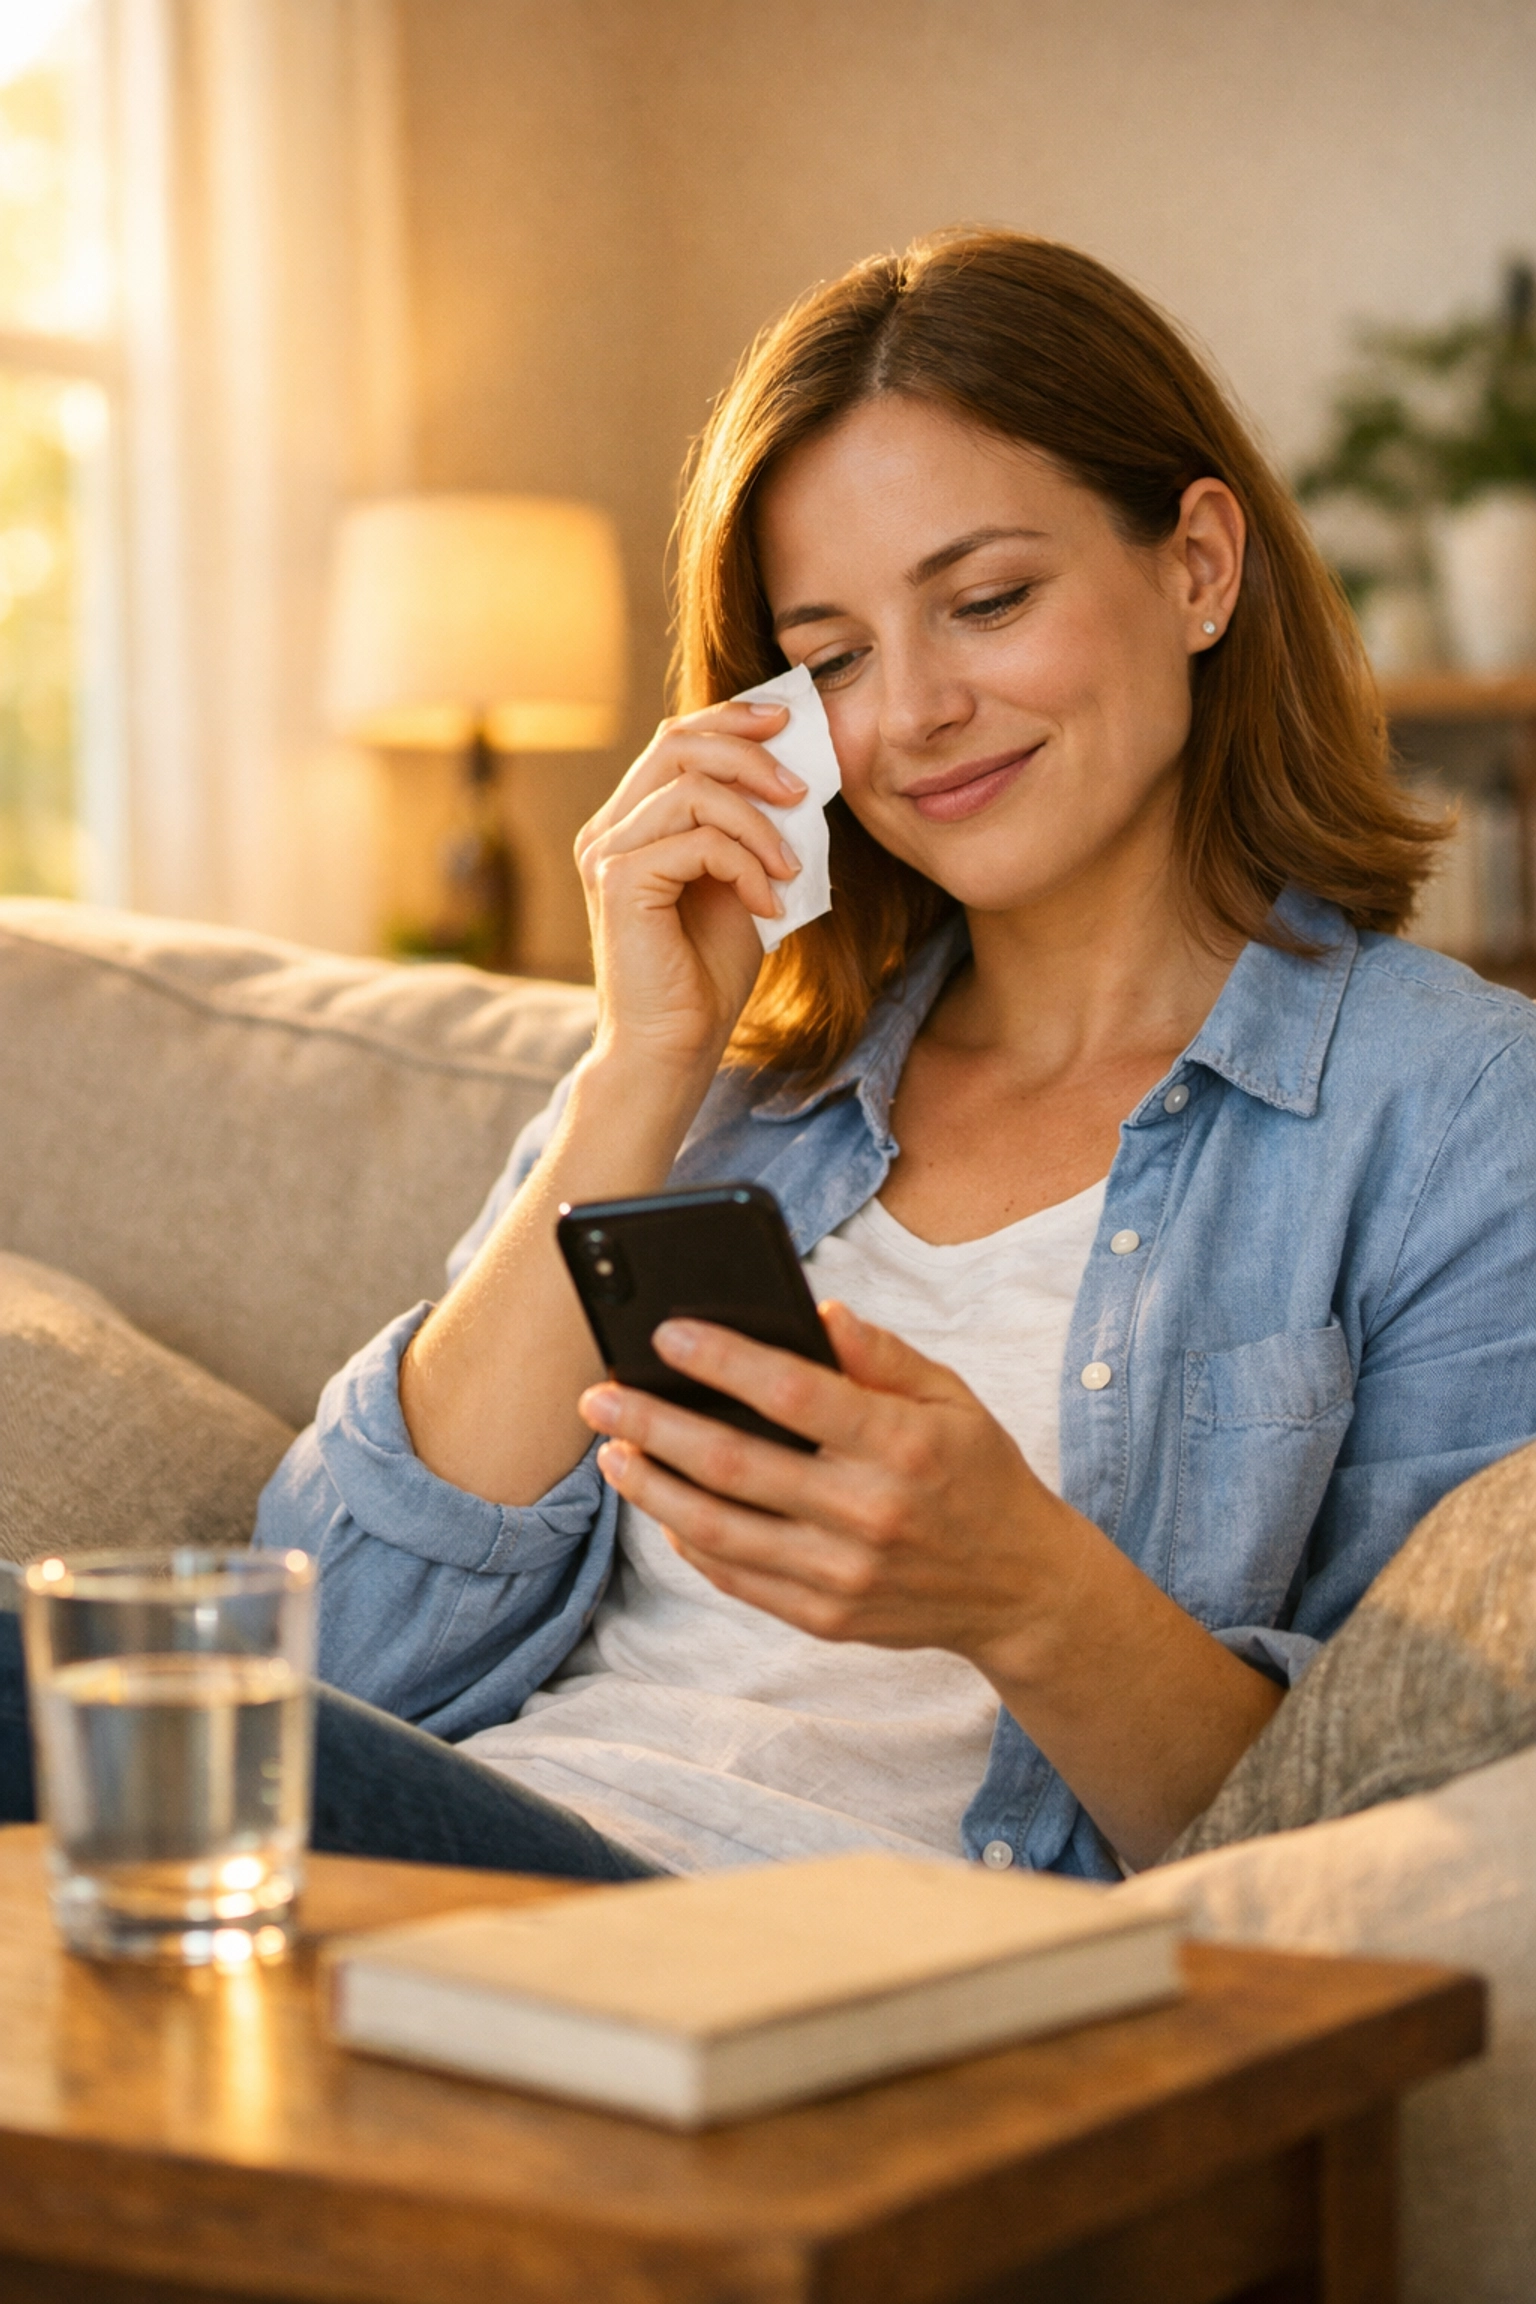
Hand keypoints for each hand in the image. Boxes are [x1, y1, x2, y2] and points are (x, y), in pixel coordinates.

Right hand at [575, 700, 807, 1085]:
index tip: (788, 723)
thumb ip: (751, 830)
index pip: (675, 740)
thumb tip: (797, 775)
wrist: (673, 1049)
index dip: (731, 719)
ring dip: (759, 823)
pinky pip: (698, 840)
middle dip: (751, 754)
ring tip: (790, 867)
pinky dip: (747, 865)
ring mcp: (607, 853)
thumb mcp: (741, 883)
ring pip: (693, 789)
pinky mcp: (619, 881)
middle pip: (678, 744)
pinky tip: (768, 904)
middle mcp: (608, 830)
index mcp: (630, 824)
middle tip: (802, 789)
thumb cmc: (706, 976)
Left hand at [575, 1300, 1286, 1868]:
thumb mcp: (952, 1397)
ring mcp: (843, 1573)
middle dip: (653, 1426)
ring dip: (652, 1487)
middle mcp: (868, 1512)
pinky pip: (736, 1577)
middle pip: (734, 1464)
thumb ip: (884, 1355)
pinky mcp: (825, 1617)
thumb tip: (821, 1311)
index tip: (665, 1335)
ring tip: (611, 1452)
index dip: (723, 1360)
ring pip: (718, 1529)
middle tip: (599, 1397)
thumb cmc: (978, 1474)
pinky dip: (688, 1542)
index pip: (793, 1394)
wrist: (1022, 1588)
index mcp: (901, 1444)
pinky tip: (662, 1506)